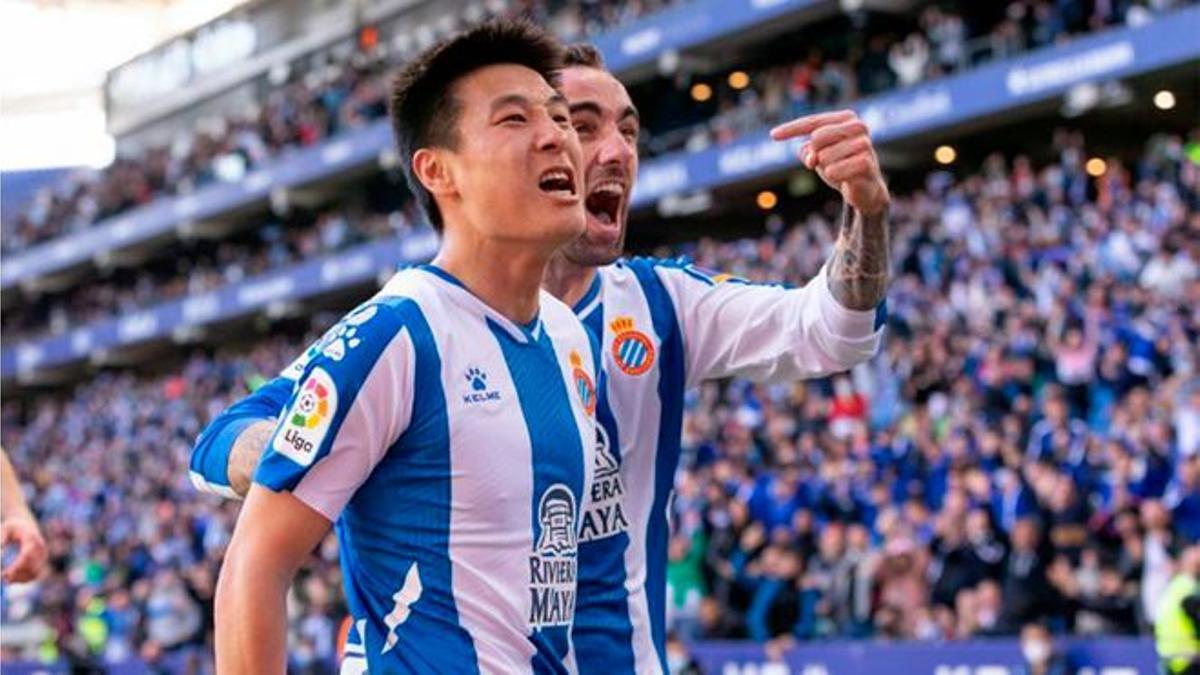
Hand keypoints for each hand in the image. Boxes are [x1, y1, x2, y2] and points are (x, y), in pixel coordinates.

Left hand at [2, 516, 47, 582]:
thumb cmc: (13, 527)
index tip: (4, 573)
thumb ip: (1, 540)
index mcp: (32, 539)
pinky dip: (24, 579)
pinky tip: (11, 578)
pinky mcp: (42, 562)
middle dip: (17, 575)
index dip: (17, 566)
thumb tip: (1, 556)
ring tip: (5, 578)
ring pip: (35, 573)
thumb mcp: (5, 529)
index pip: (27, 555)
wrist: (26, 524)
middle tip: (2, 577)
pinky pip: (35, 575)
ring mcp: (43, 556)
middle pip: (33, 567)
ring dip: (20, 579)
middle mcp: (41, 548)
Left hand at [771, 110, 889, 215]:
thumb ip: (807, 151)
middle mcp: (858, 126)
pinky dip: (833, 177)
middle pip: (817, 138)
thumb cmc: (840, 165)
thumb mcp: (818, 154)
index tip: (773, 135)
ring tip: (839, 170)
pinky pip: (833, 171)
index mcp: (846, 118)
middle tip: (822, 164)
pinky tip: (845, 178)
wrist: (865, 188)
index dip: (791, 129)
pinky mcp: (866, 163)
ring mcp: (864, 144)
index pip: (812, 122)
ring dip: (826, 169)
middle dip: (814, 155)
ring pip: (823, 157)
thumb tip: (811, 157)